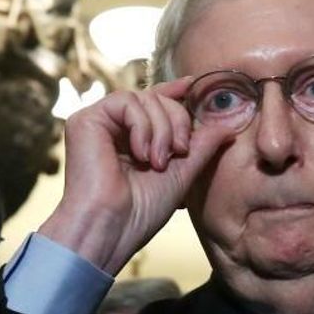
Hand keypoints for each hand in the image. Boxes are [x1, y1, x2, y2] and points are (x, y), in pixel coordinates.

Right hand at [37, 77, 235, 273]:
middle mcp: (112, 127)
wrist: (112, 228)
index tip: (192, 85)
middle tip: (179, 153)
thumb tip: (229, 125)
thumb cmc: (141, 211)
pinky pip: (125, 101)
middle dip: (177, 121)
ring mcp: (98, 123)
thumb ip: (202, 145)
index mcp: (131, 138)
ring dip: (161, 129)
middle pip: (155, 97)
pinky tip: (141, 154)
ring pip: (143, 97)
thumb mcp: (182, 173)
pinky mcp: (84, 120)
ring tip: (157, 162)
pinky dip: (142, 125)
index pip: (154, 103)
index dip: (173, 92)